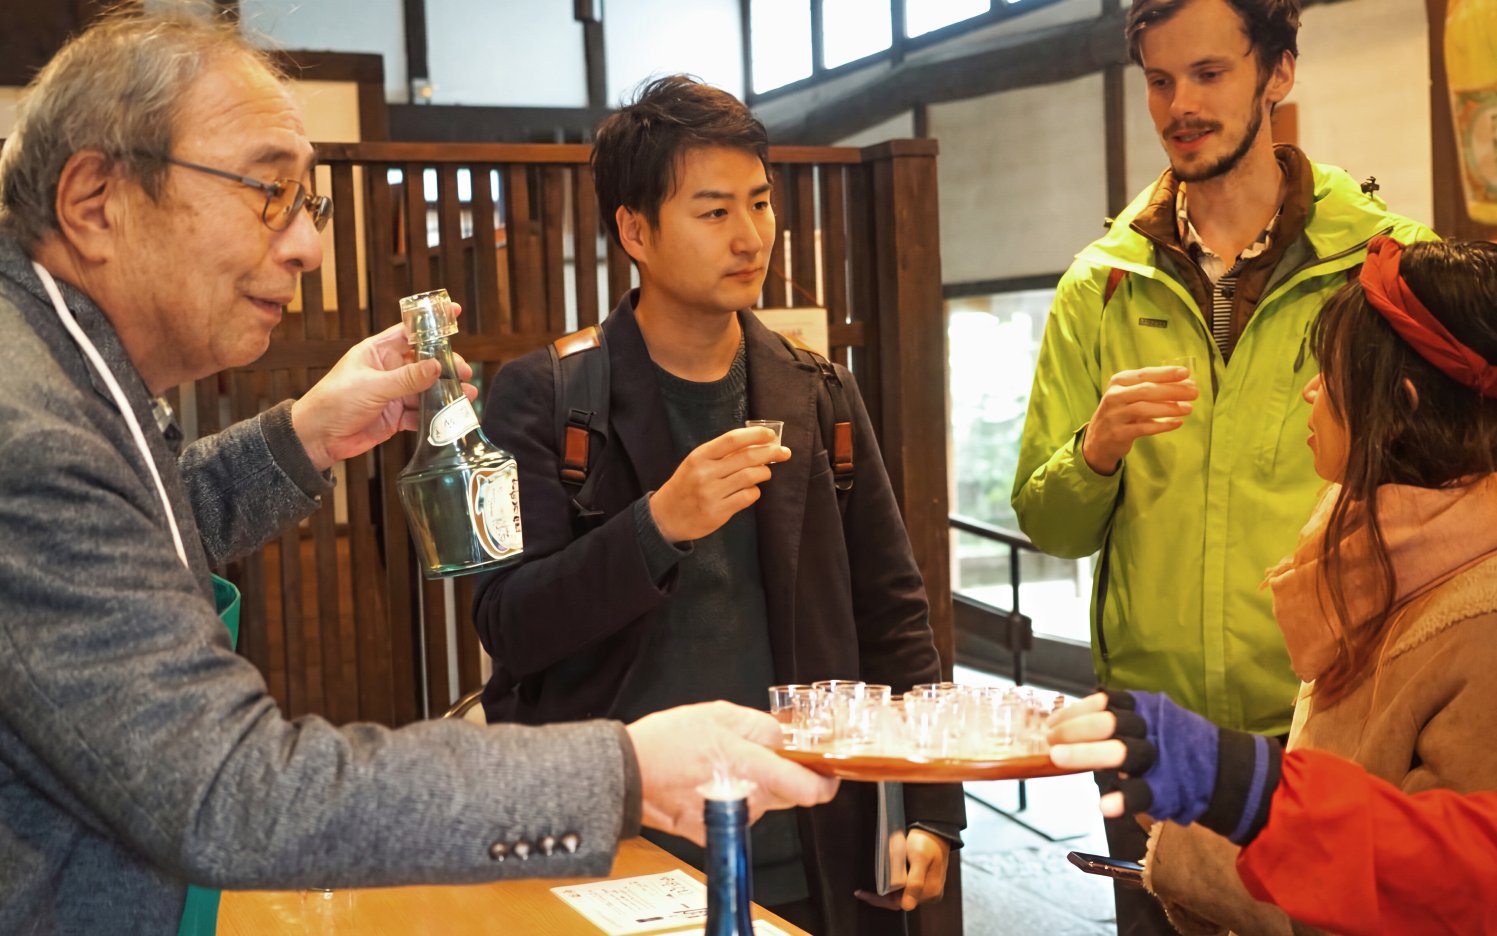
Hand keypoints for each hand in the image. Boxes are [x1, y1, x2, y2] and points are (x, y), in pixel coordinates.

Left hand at [291, 316, 476, 470]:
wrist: (316, 438)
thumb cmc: (334, 402)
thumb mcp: (372, 386)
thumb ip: (407, 378)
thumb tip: (437, 366)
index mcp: (378, 352)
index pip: (410, 331)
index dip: (432, 323)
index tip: (454, 313)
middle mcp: (388, 370)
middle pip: (425, 362)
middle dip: (447, 366)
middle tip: (464, 373)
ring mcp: (393, 394)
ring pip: (426, 389)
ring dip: (445, 393)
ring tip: (466, 396)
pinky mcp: (396, 416)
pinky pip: (420, 414)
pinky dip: (435, 416)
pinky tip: (449, 418)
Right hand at [625, 701, 838, 847]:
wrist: (625, 774)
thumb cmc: (666, 741)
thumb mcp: (718, 714)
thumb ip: (760, 726)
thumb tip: (785, 738)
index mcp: (751, 766)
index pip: (808, 789)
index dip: (826, 783)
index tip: (828, 773)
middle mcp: (746, 798)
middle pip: (787, 795)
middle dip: (783, 776)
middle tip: (760, 755)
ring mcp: (729, 820)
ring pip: (761, 804)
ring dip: (753, 786)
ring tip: (720, 765)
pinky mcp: (713, 833)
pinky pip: (736, 816)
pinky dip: (730, 801)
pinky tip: (707, 783)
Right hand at [649, 427, 788, 542]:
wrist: (666, 516)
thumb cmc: (686, 485)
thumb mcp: (696, 463)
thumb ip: (721, 454)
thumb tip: (755, 443)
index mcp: (700, 456)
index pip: (732, 439)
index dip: (755, 435)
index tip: (771, 435)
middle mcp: (705, 473)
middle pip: (746, 458)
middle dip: (770, 453)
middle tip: (784, 452)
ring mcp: (711, 493)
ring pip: (750, 477)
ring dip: (764, 473)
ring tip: (766, 472)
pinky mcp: (717, 512)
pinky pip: (746, 497)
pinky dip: (754, 492)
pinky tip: (752, 490)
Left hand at [855, 829, 950, 910]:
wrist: (935, 830)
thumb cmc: (926, 842)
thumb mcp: (919, 857)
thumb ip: (914, 882)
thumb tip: (907, 906)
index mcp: (930, 890)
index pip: (900, 903)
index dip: (880, 900)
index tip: (863, 894)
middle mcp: (930, 894)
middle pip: (900, 900)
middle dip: (882, 895)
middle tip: (864, 891)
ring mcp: (928, 888)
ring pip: (902, 895)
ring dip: (888, 890)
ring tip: (874, 884)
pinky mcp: (925, 882)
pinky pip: (906, 888)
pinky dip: (894, 885)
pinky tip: (886, 879)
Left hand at [1050, 691, 1237, 833]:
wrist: (1225, 771)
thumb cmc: (1174, 744)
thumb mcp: (1151, 721)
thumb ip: (1116, 721)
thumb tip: (1067, 725)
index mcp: (1146, 709)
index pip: (1107, 701)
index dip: (1076, 710)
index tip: (1052, 721)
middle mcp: (1152, 729)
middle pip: (1110, 722)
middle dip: (1075, 729)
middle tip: (1050, 740)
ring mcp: (1160, 759)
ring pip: (1124, 752)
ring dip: (1087, 754)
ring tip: (1058, 759)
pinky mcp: (1168, 789)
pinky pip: (1143, 792)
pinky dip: (1122, 799)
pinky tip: (1104, 805)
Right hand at [1081, 366, 1196, 474]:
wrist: (1098, 440)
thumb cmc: (1121, 413)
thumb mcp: (1129, 395)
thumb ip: (1151, 388)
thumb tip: (1185, 383)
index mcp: (1118, 382)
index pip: (1145, 374)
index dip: (1165, 373)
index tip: (1186, 373)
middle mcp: (1114, 396)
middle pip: (1146, 390)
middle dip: (1173, 390)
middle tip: (1194, 392)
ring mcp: (1114, 415)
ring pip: (1144, 408)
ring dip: (1169, 408)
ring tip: (1188, 408)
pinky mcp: (1118, 433)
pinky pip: (1143, 428)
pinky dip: (1162, 425)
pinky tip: (1177, 423)